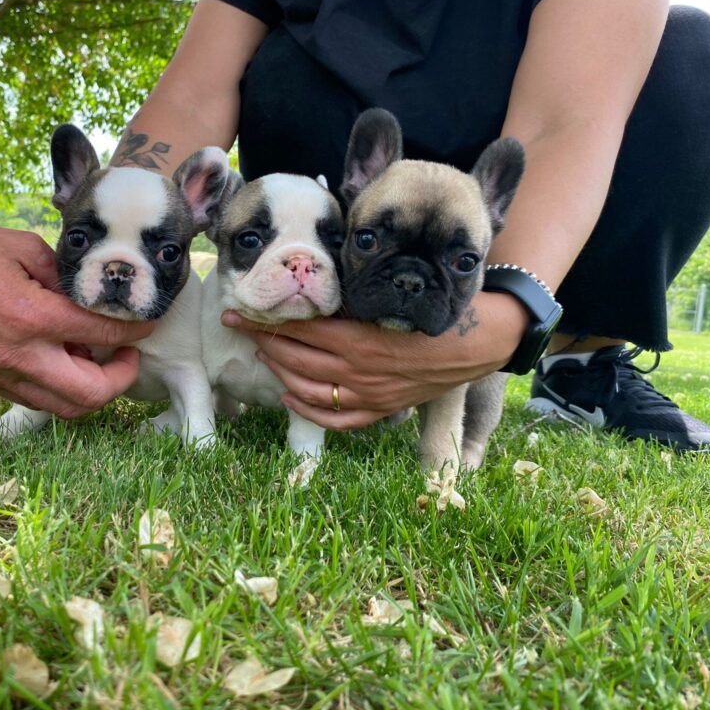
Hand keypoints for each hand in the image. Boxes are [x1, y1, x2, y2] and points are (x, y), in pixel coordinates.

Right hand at [0, 207, 154, 417]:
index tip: (146, 324)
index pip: (102, 336)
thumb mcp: (25, 249)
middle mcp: (16, 355)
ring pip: (64, 408)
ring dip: (91, 389)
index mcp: (30, 317)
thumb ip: (64, 279)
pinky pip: (35, 398)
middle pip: (91, 395)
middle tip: (128, 354)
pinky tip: (63, 360)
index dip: (135, 331)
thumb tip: (93, 302)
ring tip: (98, 358)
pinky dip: (60, 388)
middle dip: (121, 378)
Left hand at [222, 293, 527, 429]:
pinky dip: (308, 410)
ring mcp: (367, 395)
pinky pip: (336, 419)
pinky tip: (290, 398)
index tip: (236, 314)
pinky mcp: (380, 409)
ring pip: (307, 390)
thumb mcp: (386, 301)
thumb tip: (310, 290)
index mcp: (355, 340)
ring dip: (279, 373)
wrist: (474, 343)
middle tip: (242, 330)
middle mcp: (356, 371)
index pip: (295, 332)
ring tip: (264, 356)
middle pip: (294, 361)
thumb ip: (348, 303)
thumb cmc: (430, 311)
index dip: (261, 324)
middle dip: (262, 344)